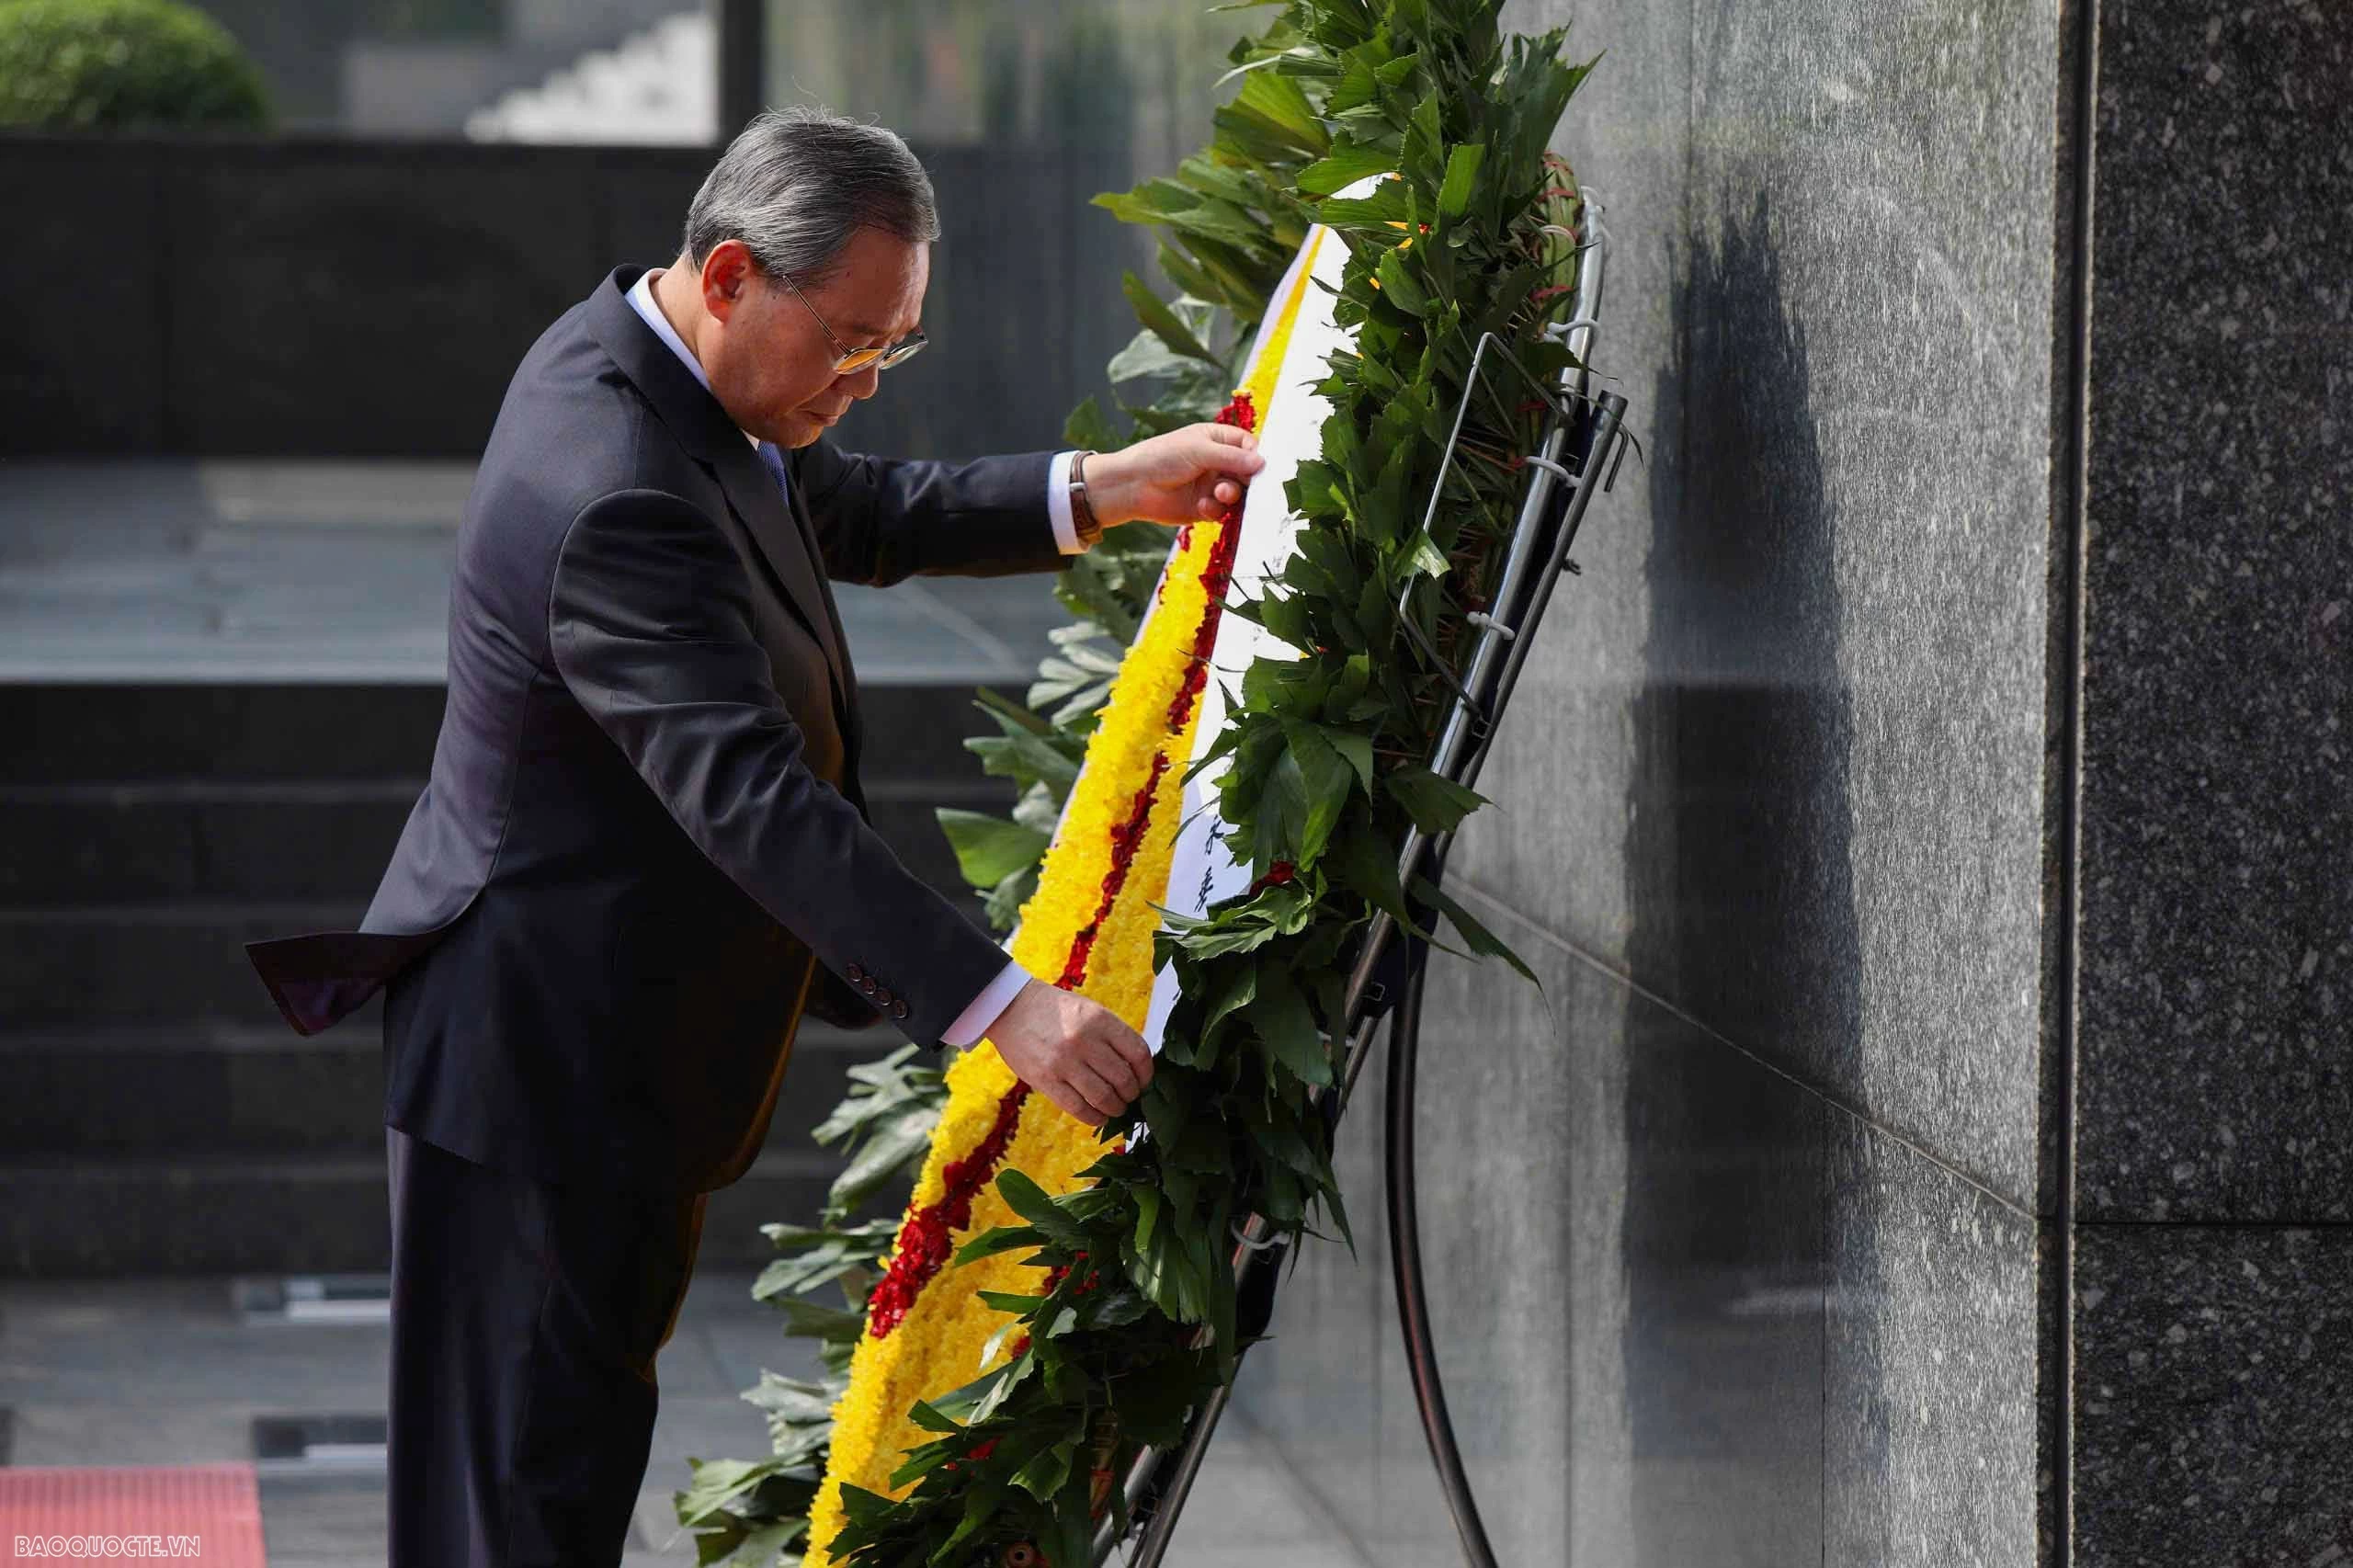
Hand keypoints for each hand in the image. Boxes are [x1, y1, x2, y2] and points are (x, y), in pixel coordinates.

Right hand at [985, 978, 1153, 1126]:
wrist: (1011, 1008)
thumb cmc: (1055, 1011)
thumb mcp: (1089, 1011)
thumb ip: (1111, 1036)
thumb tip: (1136, 1070)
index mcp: (1100, 1019)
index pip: (1137, 1053)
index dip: (1146, 1073)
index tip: (1144, 1081)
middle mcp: (1084, 1040)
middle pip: (1123, 1078)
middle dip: (1132, 1094)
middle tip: (1130, 1097)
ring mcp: (1064, 1061)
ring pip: (1103, 1097)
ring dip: (1116, 1108)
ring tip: (1116, 1108)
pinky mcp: (1045, 1080)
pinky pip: (1078, 1107)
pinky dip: (1094, 1117)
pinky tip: (1099, 1116)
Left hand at [1085, 423, 1266, 528]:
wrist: (1133, 486)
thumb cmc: (1162, 457)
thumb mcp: (1199, 450)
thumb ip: (1232, 457)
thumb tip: (1262, 463)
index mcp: (1216, 440)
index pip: (1248, 445)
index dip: (1256, 456)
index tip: (1260, 466)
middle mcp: (1217, 462)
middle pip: (1247, 472)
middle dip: (1248, 480)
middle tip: (1247, 485)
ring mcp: (1211, 485)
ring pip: (1237, 493)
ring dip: (1231, 495)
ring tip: (1219, 494)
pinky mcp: (1204, 507)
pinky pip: (1222, 510)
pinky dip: (1216, 509)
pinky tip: (1202, 506)